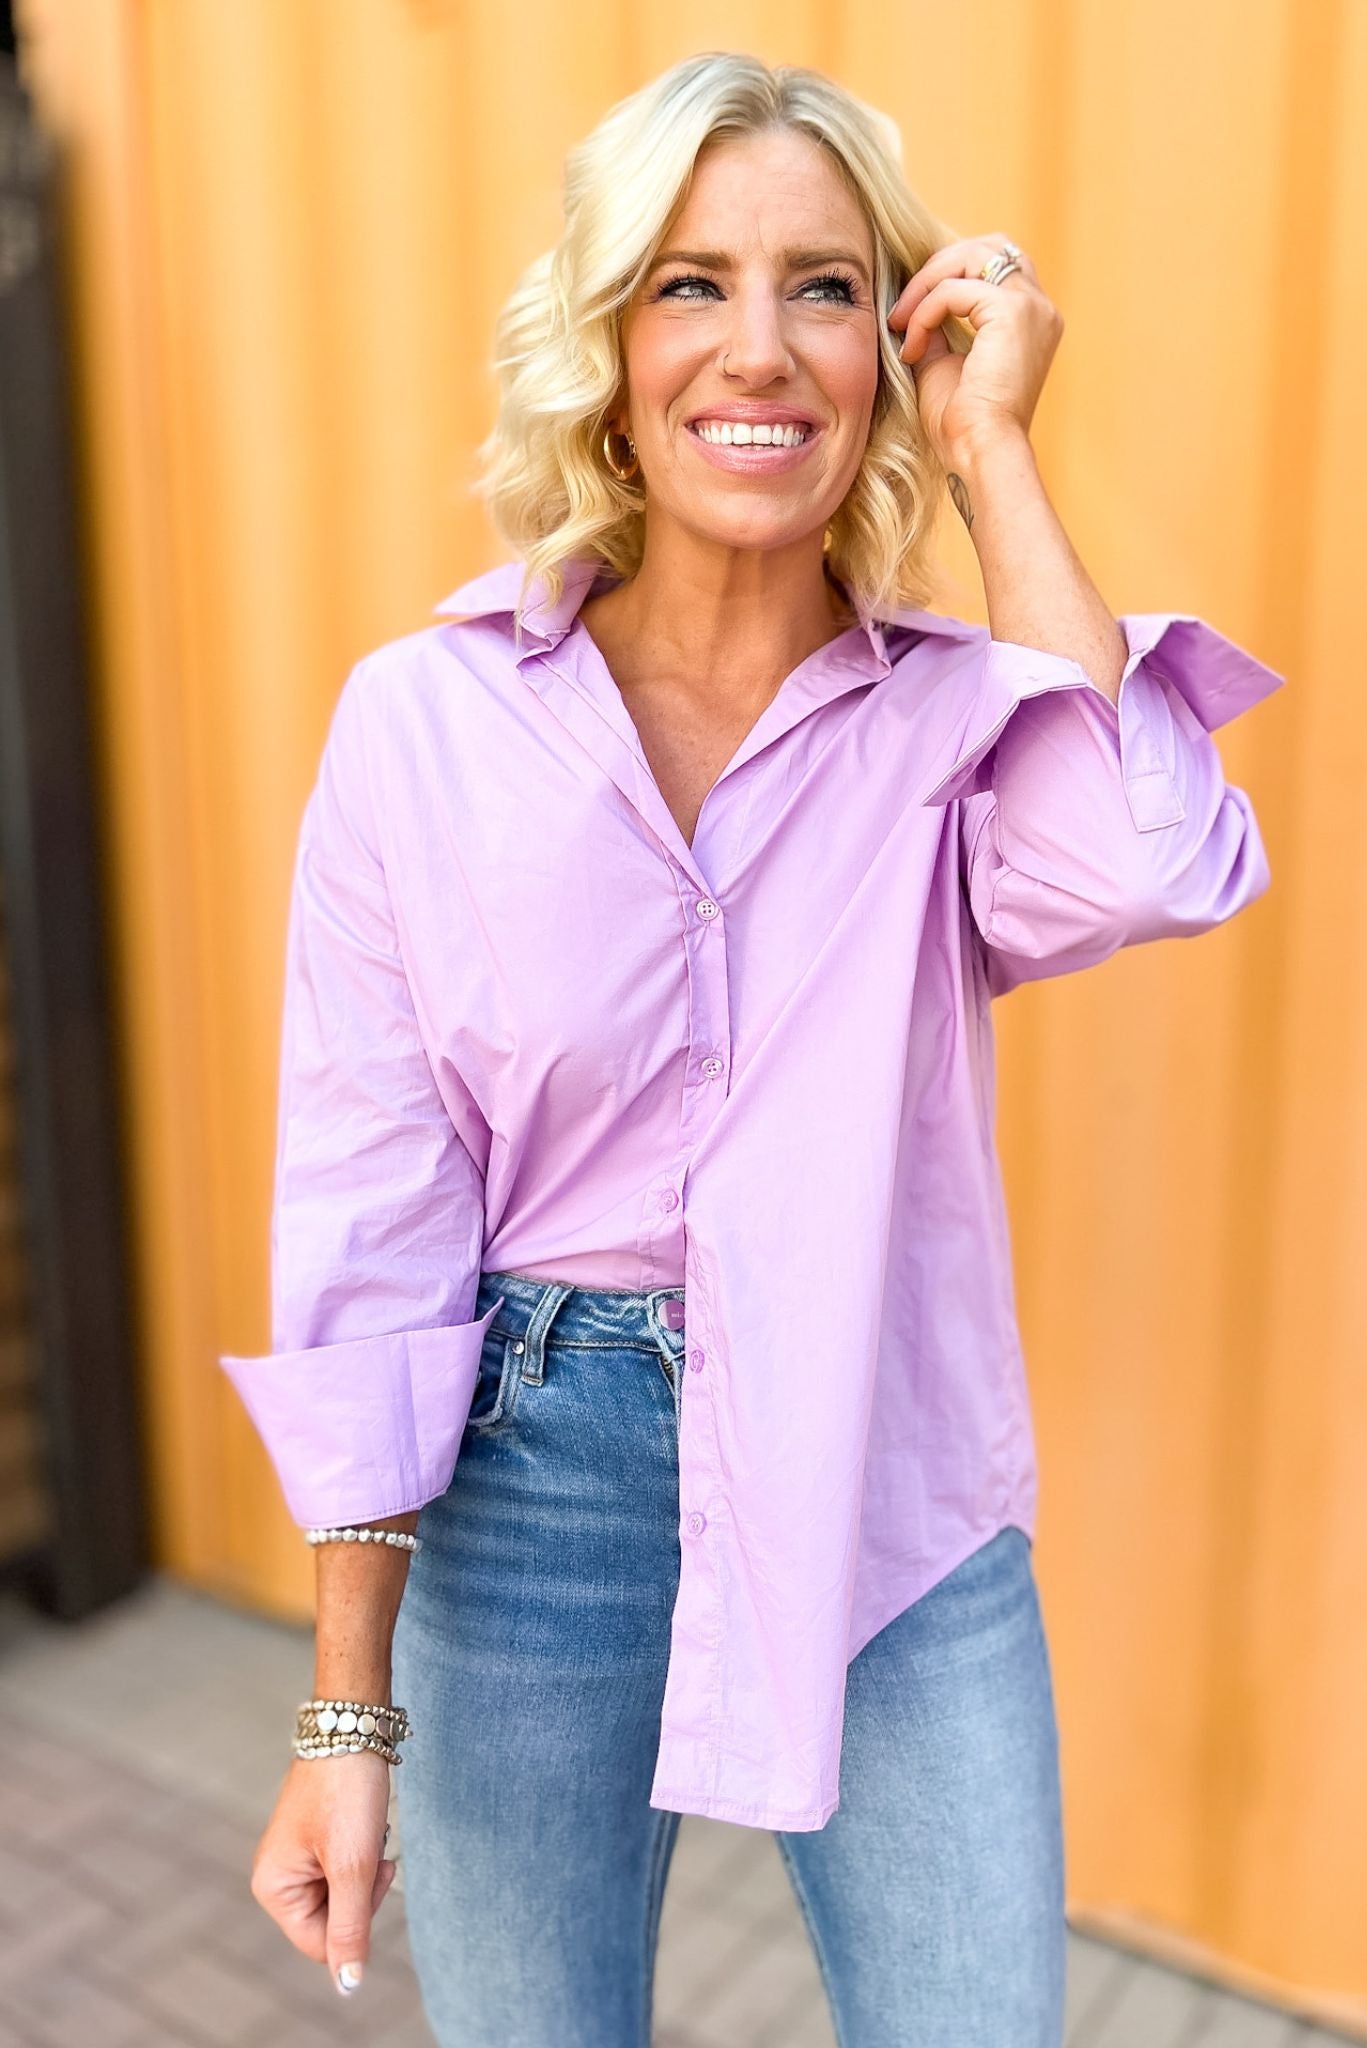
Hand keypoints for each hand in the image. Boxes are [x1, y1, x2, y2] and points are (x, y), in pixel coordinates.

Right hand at [249, 1750, 397, 1996]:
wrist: (352, 1725)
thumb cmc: (347, 1792)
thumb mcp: (353, 1867)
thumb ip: (350, 1929)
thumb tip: (348, 1987)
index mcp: (273, 1887)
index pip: (320, 1944)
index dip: (357, 1918)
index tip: (374, 1869)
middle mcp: (277, 1875)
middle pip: (332, 1920)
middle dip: (362, 1891)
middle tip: (372, 1847)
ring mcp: (295, 1856)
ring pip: (343, 1894)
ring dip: (364, 1868)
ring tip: (366, 1829)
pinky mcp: (315, 1838)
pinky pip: (345, 1868)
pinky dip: (362, 1851)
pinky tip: (364, 1822)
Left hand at [886, 234, 1062, 470]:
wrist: (980, 452)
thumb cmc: (963, 425)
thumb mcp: (943, 363)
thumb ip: (936, 327)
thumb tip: (911, 304)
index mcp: (1032, 320)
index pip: (993, 265)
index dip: (947, 277)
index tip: (907, 318)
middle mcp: (1040, 308)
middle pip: (987, 247)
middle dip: (937, 268)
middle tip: (901, 309)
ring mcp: (1032, 306)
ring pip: (971, 255)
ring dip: (927, 283)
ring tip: (900, 321)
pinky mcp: (1012, 312)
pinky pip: (954, 290)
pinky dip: (925, 312)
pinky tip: (912, 347)